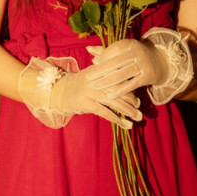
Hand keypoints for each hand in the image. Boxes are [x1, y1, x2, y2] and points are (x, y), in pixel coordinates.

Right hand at [18, 57, 141, 128]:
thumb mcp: (90, 75)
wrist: (56, 91)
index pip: (118, 77)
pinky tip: (125, 124)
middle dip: (131, 100)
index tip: (138, 96)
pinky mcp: (84, 102)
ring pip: (113, 101)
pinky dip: (116, 118)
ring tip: (137, 118)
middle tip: (140, 109)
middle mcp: (94, 80)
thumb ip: (105, 74)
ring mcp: (89, 91)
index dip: (130, 87)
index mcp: (98, 71)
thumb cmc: (76, 85)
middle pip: (118, 89)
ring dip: (128, 110)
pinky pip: (104, 111)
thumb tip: (125, 80)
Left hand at [87, 28, 193, 103]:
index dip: (103, 57)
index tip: (93, 64)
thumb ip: (106, 50)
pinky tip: (109, 96)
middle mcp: (138, 52)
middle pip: (116, 63)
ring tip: (94, 87)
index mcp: (130, 43)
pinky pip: (131, 85)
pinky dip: (120, 91)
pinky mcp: (148, 76)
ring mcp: (144, 65)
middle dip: (100, 71)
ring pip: (122, 74)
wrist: (161, 62)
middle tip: (88, 78)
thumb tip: (88, 49)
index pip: (114, 50)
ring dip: (106, 82)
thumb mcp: (124, 50)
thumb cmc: (135, 55)